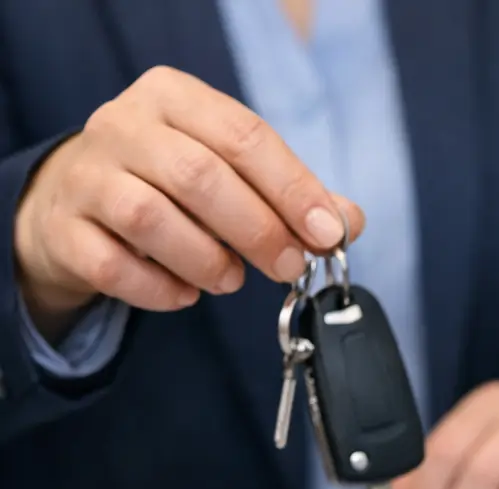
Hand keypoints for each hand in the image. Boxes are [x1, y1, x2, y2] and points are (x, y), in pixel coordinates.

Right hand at [13, 66, 364, 335]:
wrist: (80, 202)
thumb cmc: (174, 185)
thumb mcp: (235, 173)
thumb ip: (294, 196)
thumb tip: (347, 223)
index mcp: (175, 97)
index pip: (243, 136)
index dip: (292, 188)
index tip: (327, 233)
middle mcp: (123, 125)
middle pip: (198, 175)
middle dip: (258, 230)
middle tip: (288, 266)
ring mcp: (86, 174)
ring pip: (149, 217)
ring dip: (206, 260)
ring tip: (230, 280)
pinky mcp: (63, 228)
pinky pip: (114, 265)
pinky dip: (160, 289)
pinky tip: (184, 293)